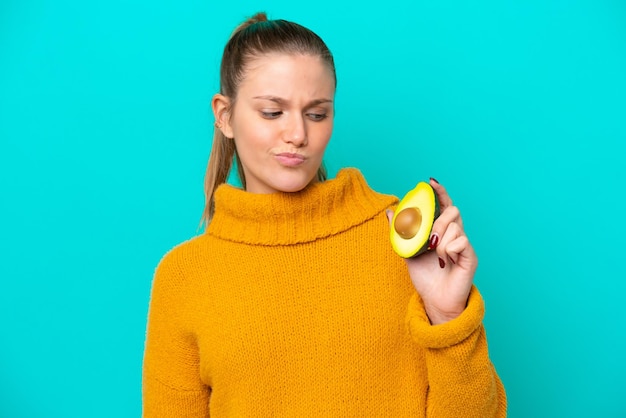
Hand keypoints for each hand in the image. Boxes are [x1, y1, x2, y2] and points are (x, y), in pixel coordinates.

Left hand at [387, 178, 476, 324]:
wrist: (434, 300)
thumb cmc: (425, 276)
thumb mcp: (407, 251)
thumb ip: (400, 232)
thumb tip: (389, 211)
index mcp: (442, 230)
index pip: (444, 205)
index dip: (440, 193)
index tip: (430, 182)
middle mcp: (455, 234)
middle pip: (452, 211)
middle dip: (437, 222)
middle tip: (429, 240)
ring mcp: (464, 245)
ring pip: (455, 227)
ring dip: (440, 241)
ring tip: (436, 256)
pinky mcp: (470, 256)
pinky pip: (460, 242)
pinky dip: (449, 251)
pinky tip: (446, 262)